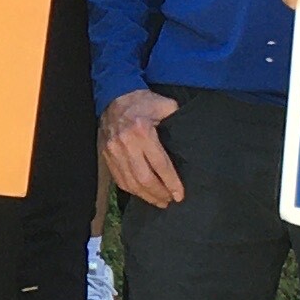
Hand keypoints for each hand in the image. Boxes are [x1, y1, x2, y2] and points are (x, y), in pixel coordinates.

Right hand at [102, 90, 184, 208]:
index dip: (171, 182)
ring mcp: (114, 151)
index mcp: (142, 131)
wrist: (114, 96)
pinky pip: (119, 179)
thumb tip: (192, 135)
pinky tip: (143, 194)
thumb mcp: (165, 104)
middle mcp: (126, 144)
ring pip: (130, 182)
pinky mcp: (107, 155)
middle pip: (144, 178)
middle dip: (159, 193)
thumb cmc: (143, 102)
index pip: (160, 164)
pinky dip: (132, 190)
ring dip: (146, 196)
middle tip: (170, 201)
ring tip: (159, 202)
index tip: (179, 195)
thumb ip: (178, 118)